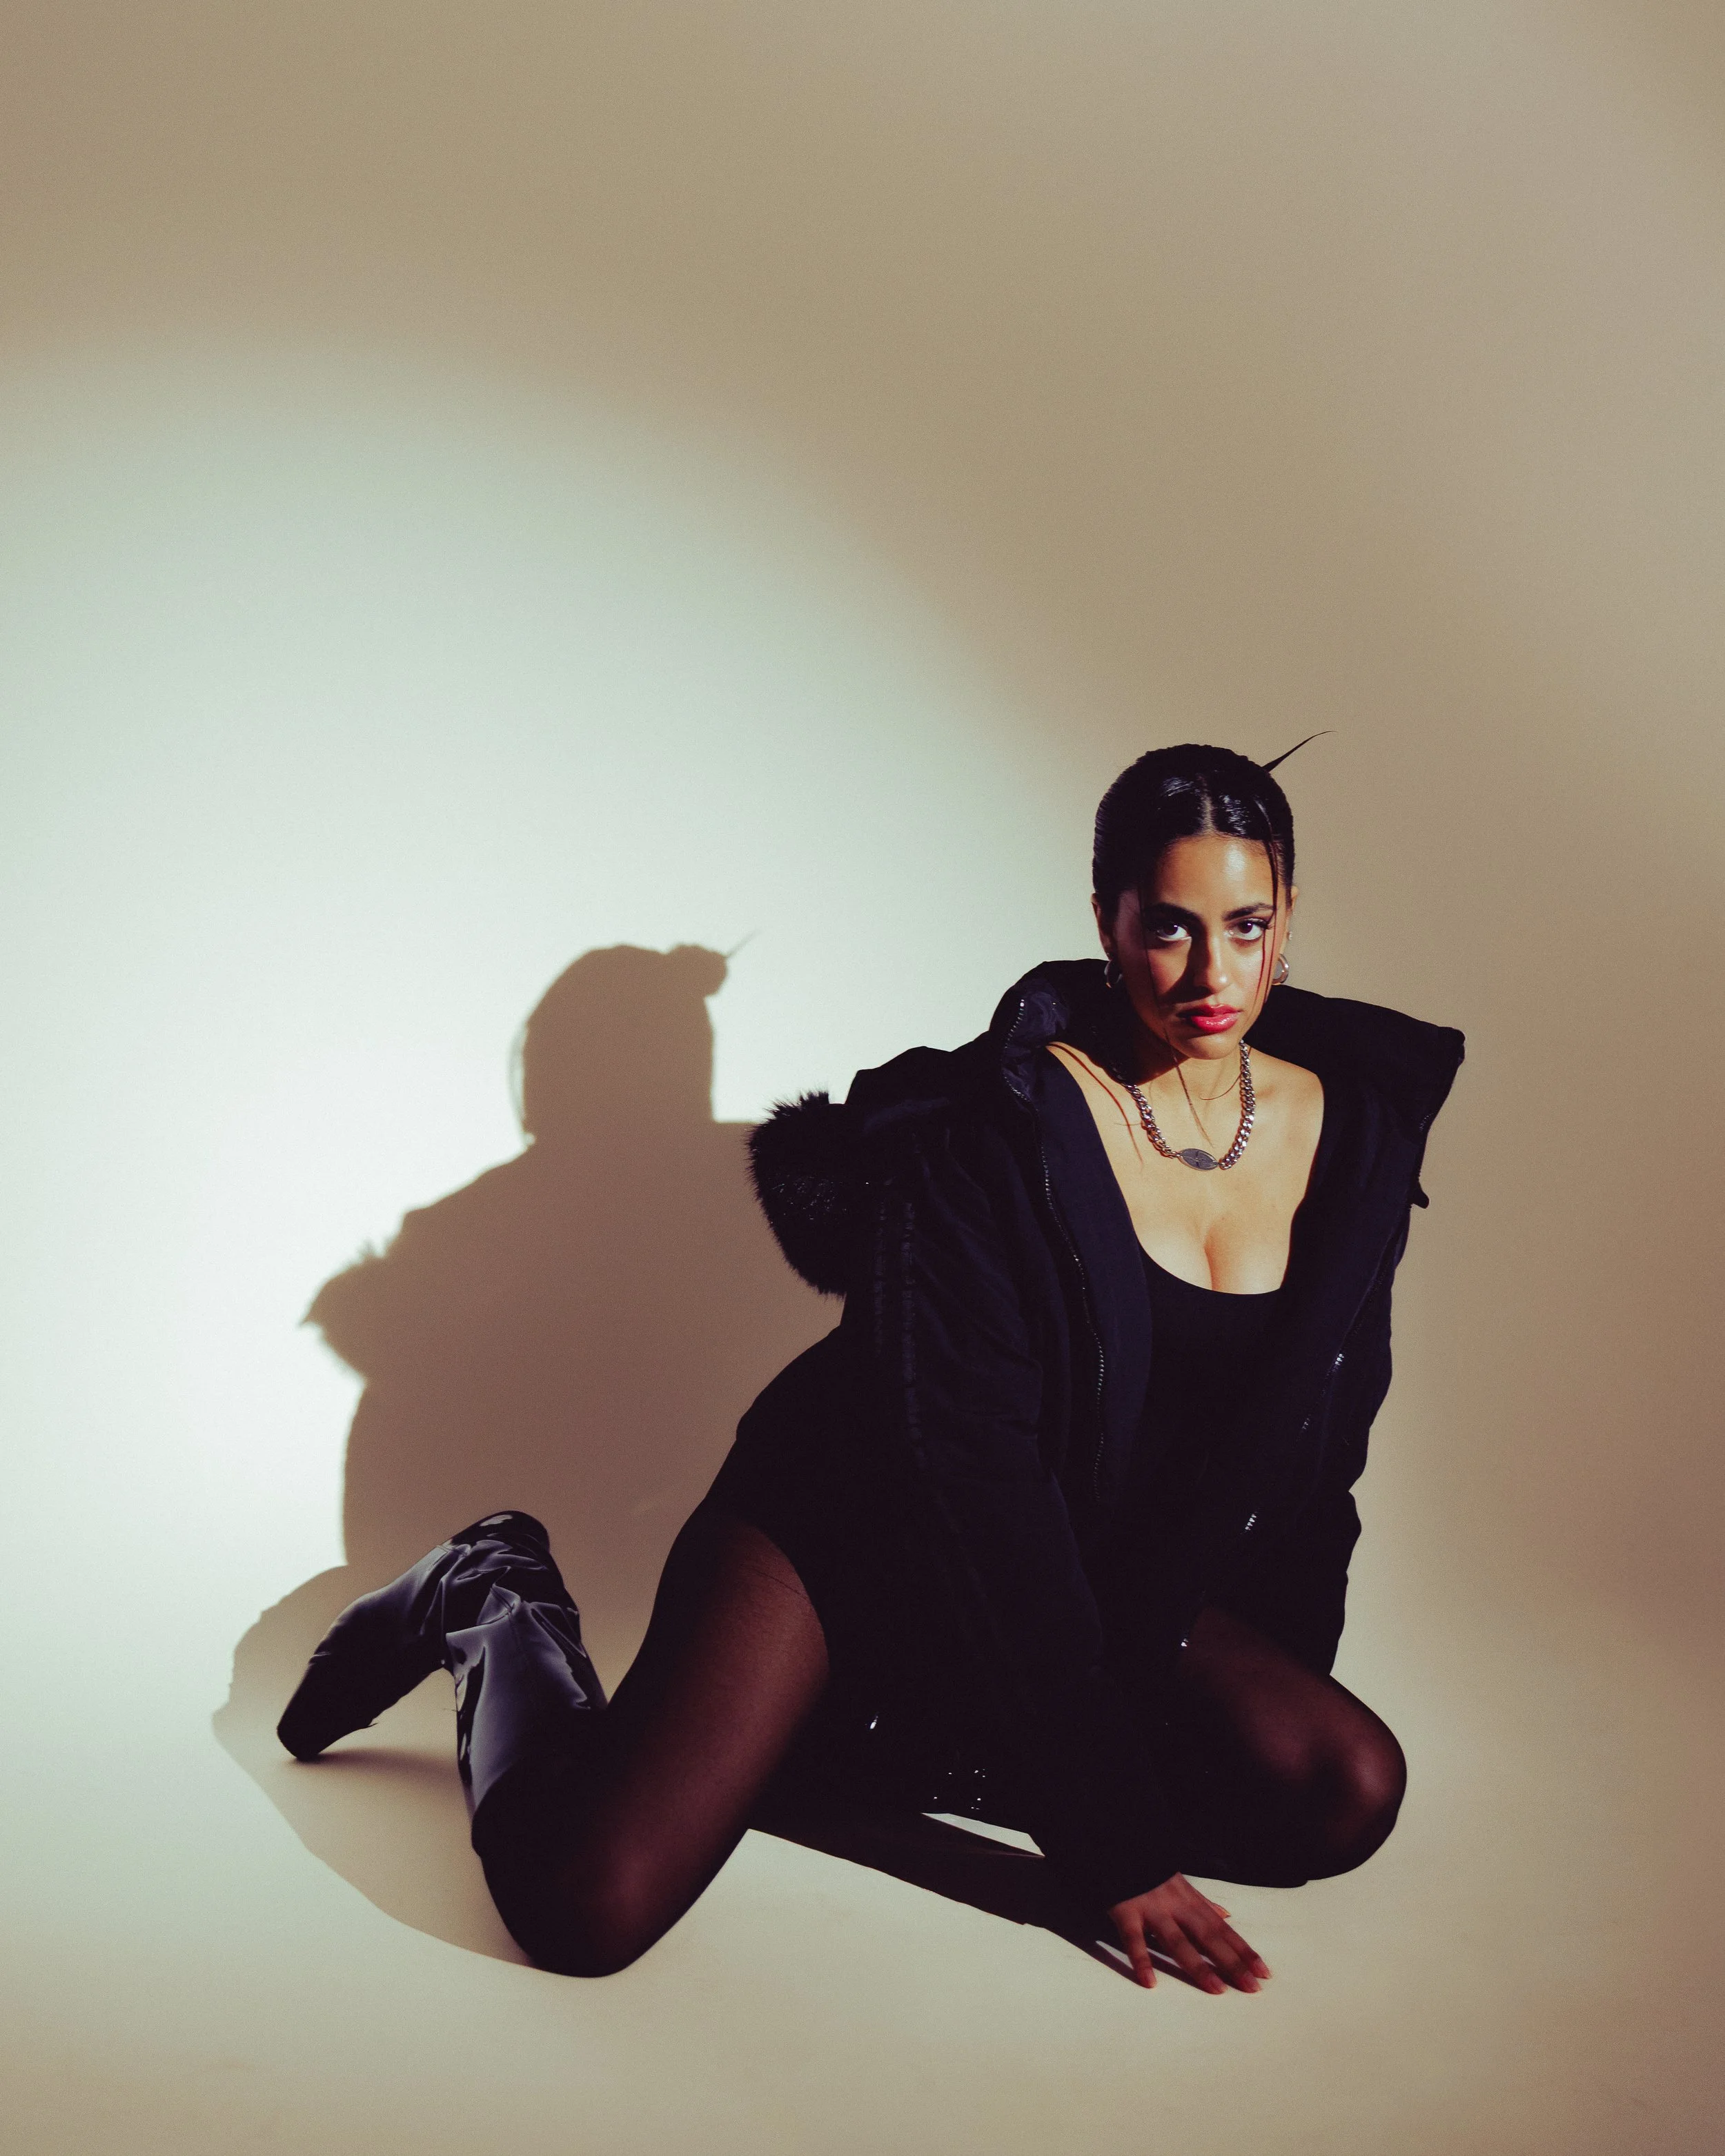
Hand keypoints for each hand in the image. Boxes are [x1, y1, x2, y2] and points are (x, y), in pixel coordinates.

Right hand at [1107, 1874, 1269, 1993]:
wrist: (1118, 1842)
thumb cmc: (1150, 1867)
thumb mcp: (1180, 1882)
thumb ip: (1203, 1902)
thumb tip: (1227, 1916)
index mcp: (1190, 1899)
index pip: (1222, 1929)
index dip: (1243, 1950)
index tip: (1263, 1972)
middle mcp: (1176, 1905)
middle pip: (1208, 1936)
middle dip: (1231, 1962)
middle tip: (1251, 1987)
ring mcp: (1151, 1909)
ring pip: (1177, 1940)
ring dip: (1197, 1965)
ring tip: (1217, 1990)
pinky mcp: (1126, 1912)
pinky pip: (1133, 1939)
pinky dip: (1141, 1960)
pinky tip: (1149, 1982)